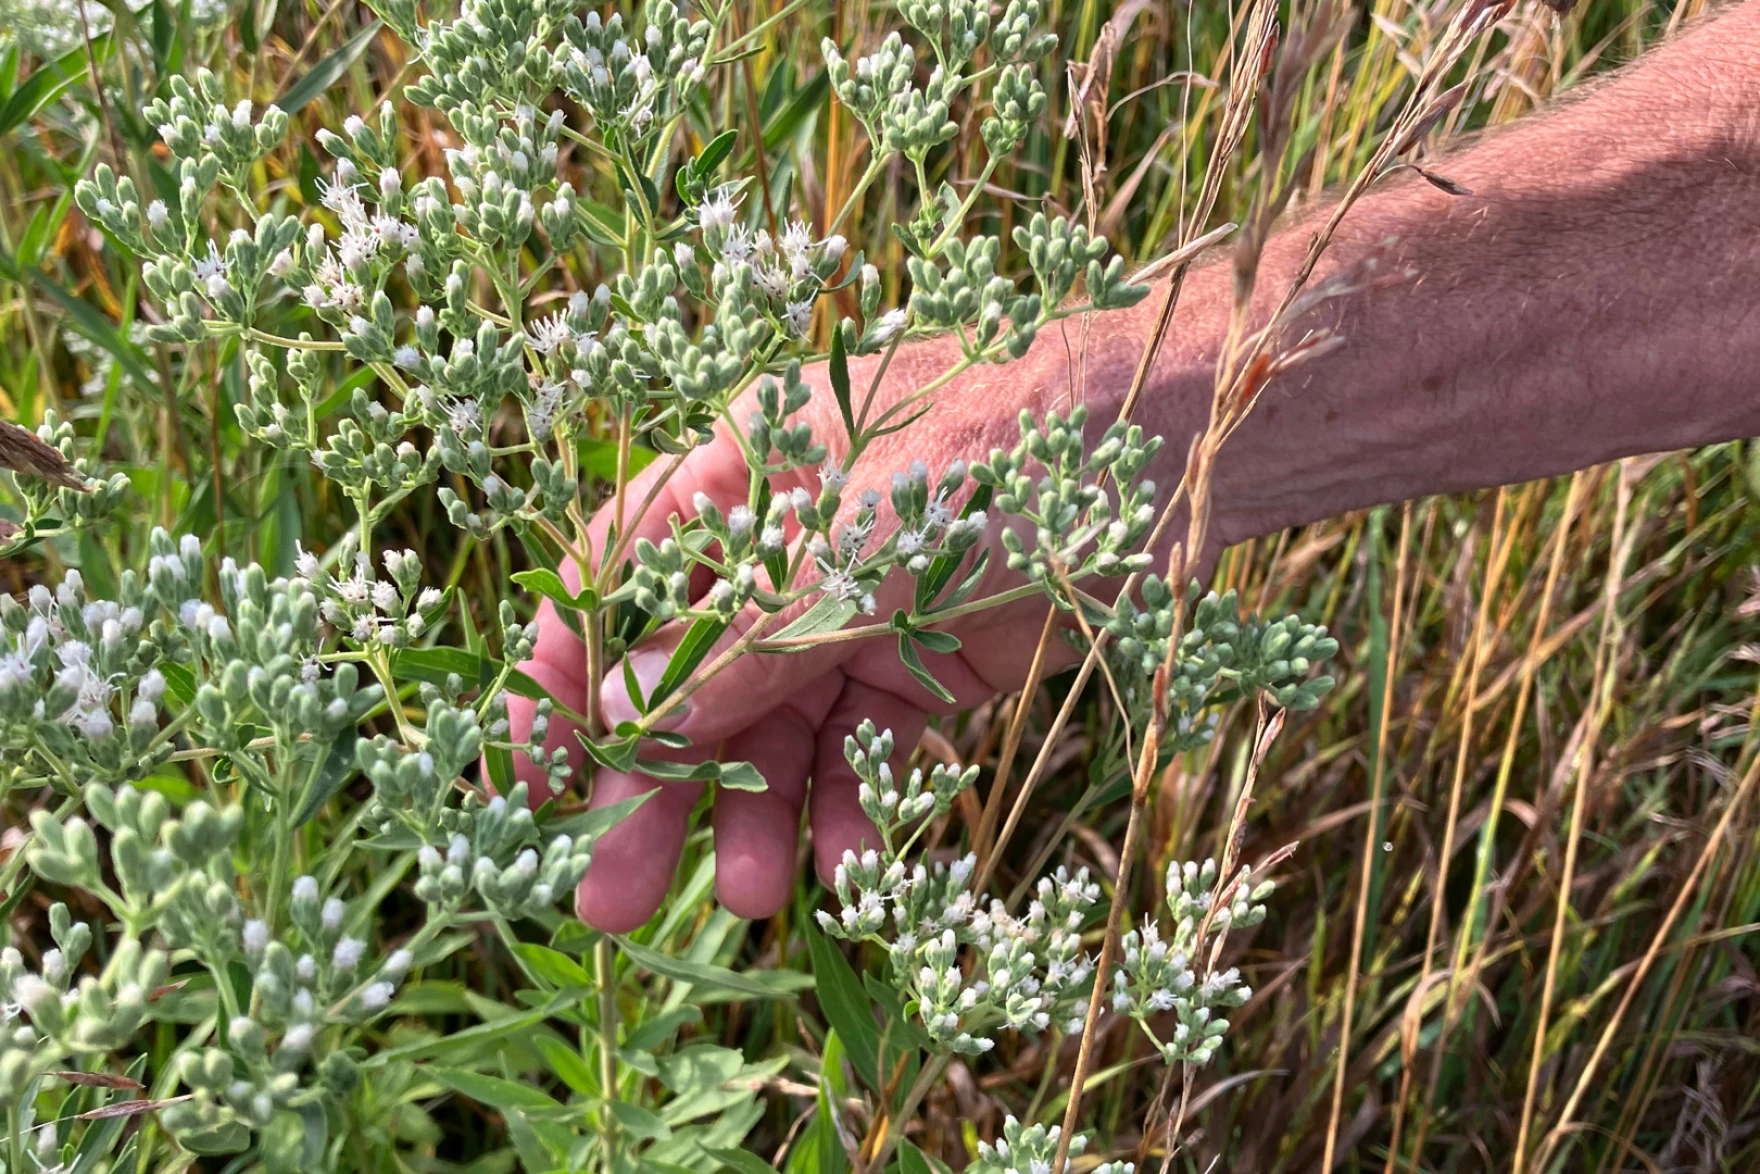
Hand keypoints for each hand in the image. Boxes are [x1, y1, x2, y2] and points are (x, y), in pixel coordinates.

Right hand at [506, 341, 1091, 931]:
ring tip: (752, 899)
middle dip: (652, 785)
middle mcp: (780, 552)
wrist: (1168, 452)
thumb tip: (617, 721)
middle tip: (605, 897)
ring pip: (776, 733)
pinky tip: (851, 870)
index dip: (564, 682)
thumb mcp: (848, 553)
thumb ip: (735, 644)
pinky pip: (867, 753)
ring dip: (757, 816)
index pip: (610, 583)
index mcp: (734, 482)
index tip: (531, 784)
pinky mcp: (929, 667)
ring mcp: (853, 612)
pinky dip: (854, 811)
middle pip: (686, 679)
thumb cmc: (993, 455)